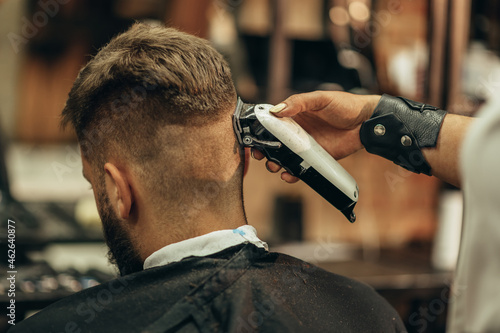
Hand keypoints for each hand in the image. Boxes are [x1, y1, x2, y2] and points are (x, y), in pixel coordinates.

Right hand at [252, 91, 380, 181]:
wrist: (366, 123)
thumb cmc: (344, 105)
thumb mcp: (320, 99)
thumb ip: (298, 103)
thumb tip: (276, 110)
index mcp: (295, 115)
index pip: (272, 122)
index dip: (260, 130)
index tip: (252, 136)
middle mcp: (297, 132)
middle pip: (274, 143)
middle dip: (263, 150)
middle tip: (259, 155)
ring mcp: (305, 147)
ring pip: (284, 157)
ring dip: (275, 163)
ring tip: (273, 165)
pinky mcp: (315, 159)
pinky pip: (300, 169)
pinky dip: (292, 174)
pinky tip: (288, 175)